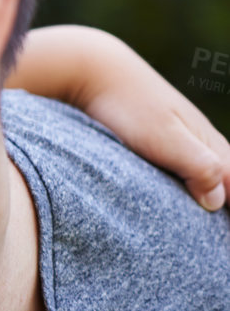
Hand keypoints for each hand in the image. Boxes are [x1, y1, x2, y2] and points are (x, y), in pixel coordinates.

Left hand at [15, 25, 228, 210]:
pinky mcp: (160, 142)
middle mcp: (203, 145)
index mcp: (211, 147)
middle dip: (229, 205)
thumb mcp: (163, 137)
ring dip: (216, 197)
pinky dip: (196, 187)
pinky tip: (186, 199)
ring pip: (212, 175)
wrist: (95, 70)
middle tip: (228, 240)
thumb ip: (197, 166)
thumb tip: (218, 202)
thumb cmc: (128, 104)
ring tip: (211, 223)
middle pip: (229, 183)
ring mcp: (183, 142)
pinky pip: (189, 169)